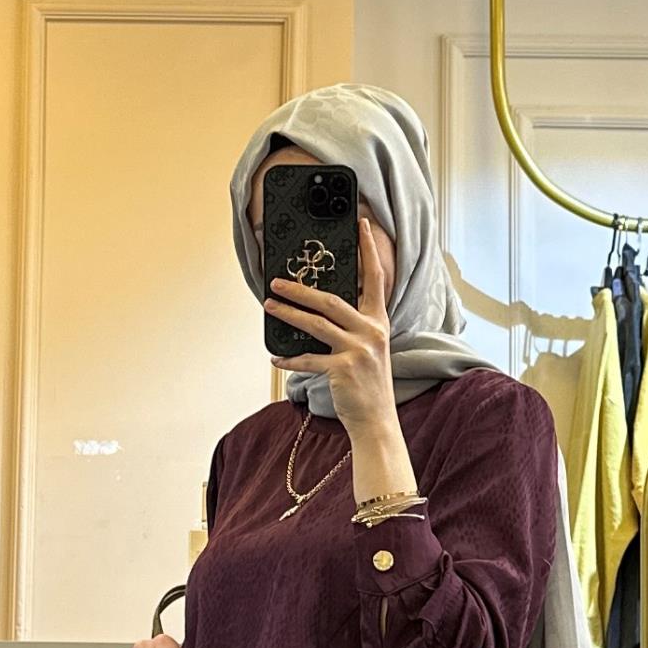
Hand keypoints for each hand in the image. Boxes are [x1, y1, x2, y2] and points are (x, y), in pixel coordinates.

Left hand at [266, 220, 398, 441]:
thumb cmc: (367, 386)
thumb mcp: (367, 350)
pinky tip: (275, 358)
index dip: (368, 250)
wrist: (376, 421)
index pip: (375, 279)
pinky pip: (309, 359)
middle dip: (301, 289)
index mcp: (378, 323)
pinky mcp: (344, 369)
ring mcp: (359, 350)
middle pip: (332, 300)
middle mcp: (371, 332)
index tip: (362, 226)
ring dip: (288, 314)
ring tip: (269, 306)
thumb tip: (317, 311)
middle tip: (277, 281)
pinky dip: (290, 359)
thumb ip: (351, 328)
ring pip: (316, 324)